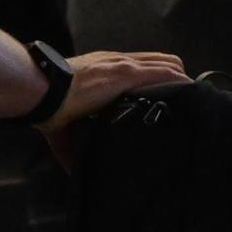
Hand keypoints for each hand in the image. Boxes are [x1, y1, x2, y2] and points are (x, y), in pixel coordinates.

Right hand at [41, 49, 190, 147]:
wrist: (40, 89)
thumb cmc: (48, 104)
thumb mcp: (67, 121)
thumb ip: (76, 141)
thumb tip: (76, 170)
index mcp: (103, 69)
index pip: (140, 66)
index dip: (157, 79)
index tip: (168, 98)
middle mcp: (116, 62)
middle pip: (160, 60)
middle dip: (175, 80)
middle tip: (183, 104)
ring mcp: (122, 66)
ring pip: (167, 64)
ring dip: (181, 82)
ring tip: (192, 102)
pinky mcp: (125, 74)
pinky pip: (165, 74)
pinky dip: (180, 84)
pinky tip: (191, 95)